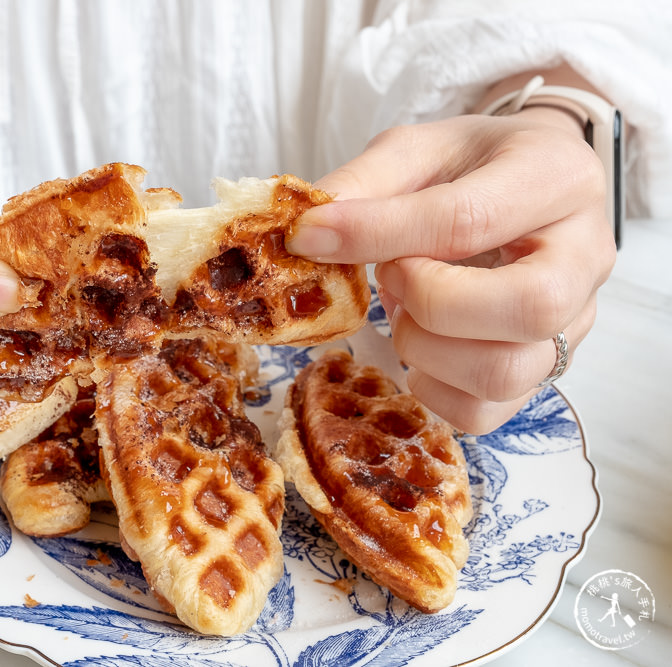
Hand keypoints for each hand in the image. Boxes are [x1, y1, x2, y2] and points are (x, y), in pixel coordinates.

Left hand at [288, 110, 615, 433]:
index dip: (378, 233)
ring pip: (505, 372)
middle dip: (428, 302)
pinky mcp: (546, 369)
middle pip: (525, 308)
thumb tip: (309, 234)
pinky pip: (486, 411)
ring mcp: (575, 321)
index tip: (311, 236)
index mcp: (555, 178)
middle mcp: (584, 256)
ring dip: (425, 349)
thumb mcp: (418, 149)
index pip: (469, 221)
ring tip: (406, 307)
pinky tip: (420, 344)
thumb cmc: (472, 165)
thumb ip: (366, 183)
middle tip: (392, 273)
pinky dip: (432, 388)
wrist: (525, 182)